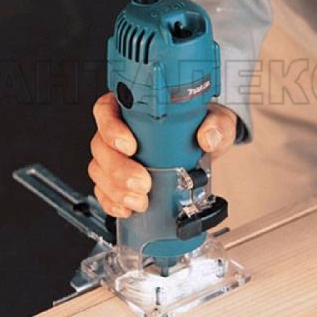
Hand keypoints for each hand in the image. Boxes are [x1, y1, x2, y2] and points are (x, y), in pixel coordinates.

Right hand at [88, 92, 237, 217]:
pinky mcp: (120, 177)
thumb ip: (216, 125)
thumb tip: (208, 137)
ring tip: (141, 200)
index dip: (111, 129)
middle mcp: (121, 128)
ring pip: (100, 170)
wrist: (207, 148)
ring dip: (116, 189)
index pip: (107, 110)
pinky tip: (128, 208)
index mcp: (136, 107)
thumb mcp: (216, 121)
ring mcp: (118, 154)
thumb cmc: (203, 126)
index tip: (130, 146)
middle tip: (142, 182)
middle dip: (118, 169)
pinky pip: (104, 190)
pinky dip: (113, 202)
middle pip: (101, 145)